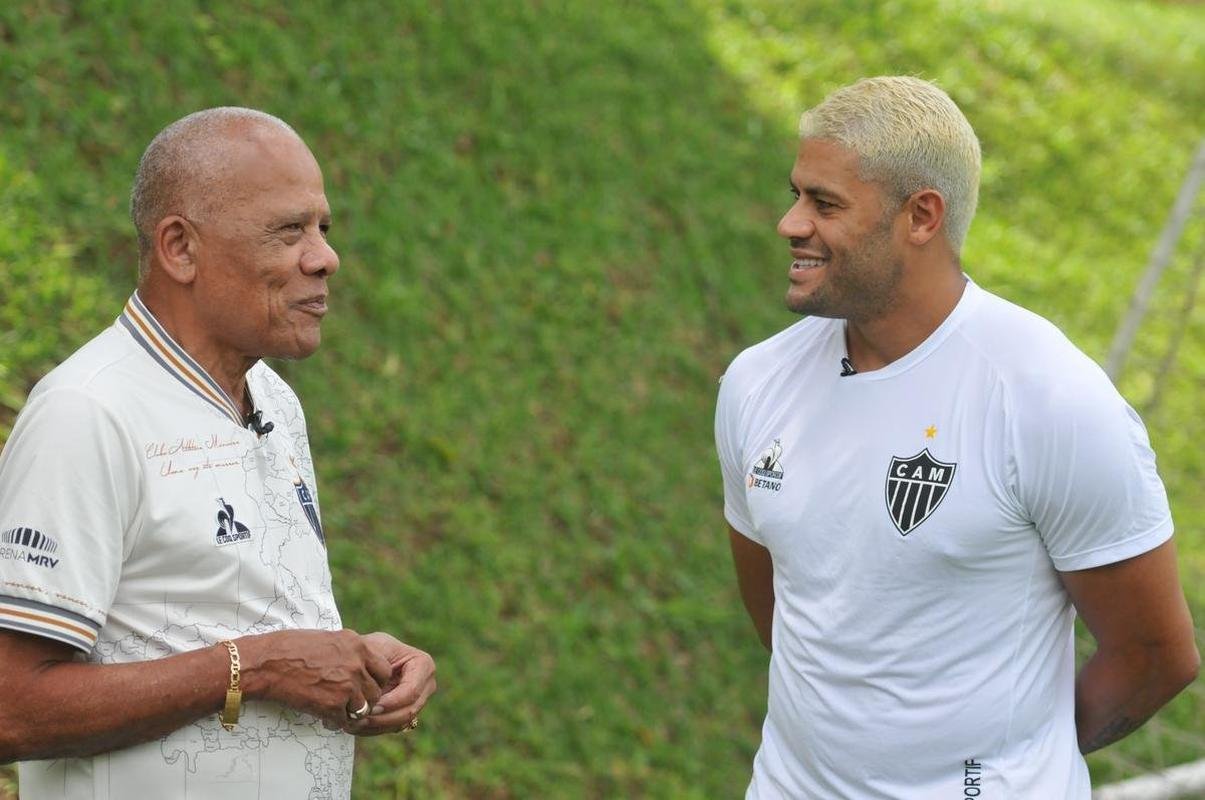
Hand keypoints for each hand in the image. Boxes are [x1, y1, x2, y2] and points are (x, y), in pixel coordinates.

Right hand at [237, 629, 393, 729]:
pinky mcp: (333, 704)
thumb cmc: (290, 649)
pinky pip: (345, 720)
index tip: (362, 685)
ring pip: (364, 707)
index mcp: (356, 644)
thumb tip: (360, 664)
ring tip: (336, 711)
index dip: (374, 680)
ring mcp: (347, 685)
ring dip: (352, 712)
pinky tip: (324, 718)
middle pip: (377, 690)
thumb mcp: (327, 639)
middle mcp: (356, 663)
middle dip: (365, 698)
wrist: (266, 664)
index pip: (383, 668)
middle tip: (349, 702)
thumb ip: (349, 651)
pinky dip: (336, 722)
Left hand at [346, 631, 436, 735]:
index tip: (371, 707)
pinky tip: (356, 725)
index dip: (392, 702)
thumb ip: (376, 668)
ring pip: (401, 722)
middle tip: (359, 719)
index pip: (412, 691)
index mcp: (423, 665)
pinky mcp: (406, 712)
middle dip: (383, 718)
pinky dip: (374, 729)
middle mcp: (426, 685)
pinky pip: (392, 728)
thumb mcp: (373, 649)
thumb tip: (375, 694)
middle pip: (409, 710)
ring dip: (376, 726)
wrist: (364, 655)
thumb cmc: (369, 648)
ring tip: (354, 724)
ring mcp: (418, 700)